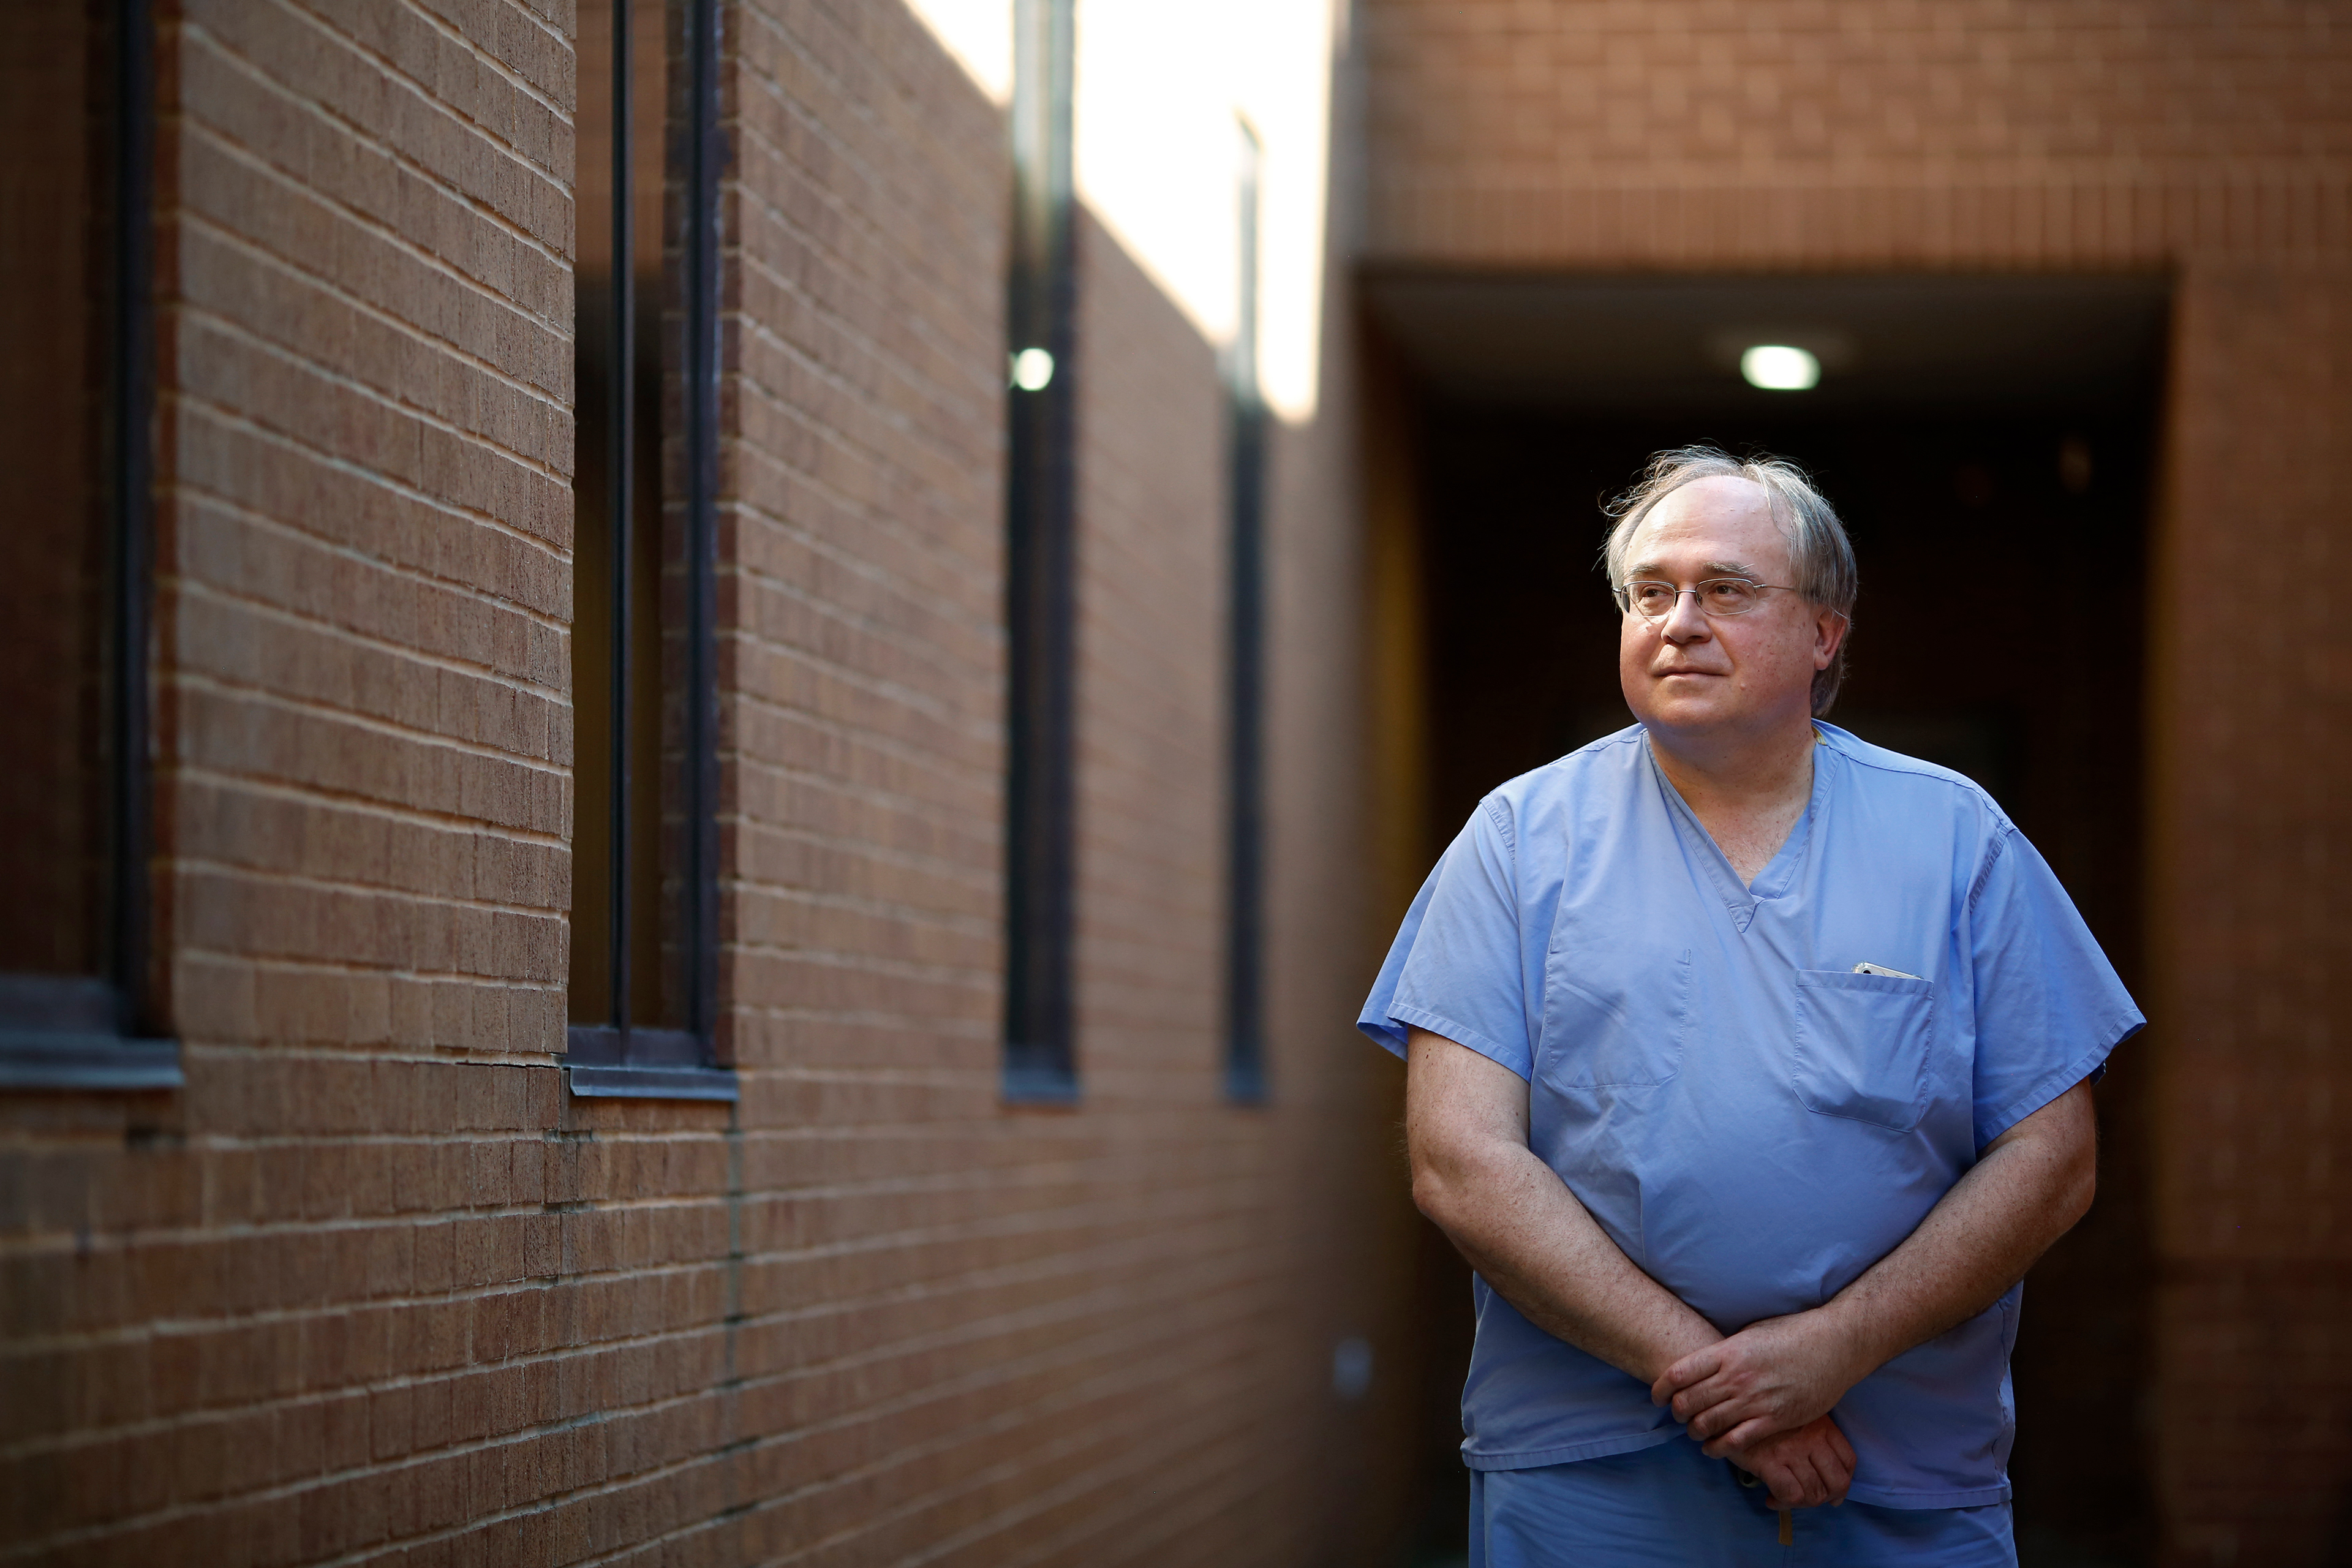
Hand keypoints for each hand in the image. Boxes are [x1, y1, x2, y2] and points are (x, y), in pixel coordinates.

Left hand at [1649, 1310, 1865, 1451]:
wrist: (1833, 1346)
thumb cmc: (1792, 1334)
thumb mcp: (1750, 1333)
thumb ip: (1726, 1351)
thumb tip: (1705, 1364)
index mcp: (1727, 1351)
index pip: (1679, 1373)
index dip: (1661, 1388)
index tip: (1657, 1396)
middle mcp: (1736, 1377)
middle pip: (1689, 1401)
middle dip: (1677, 1412)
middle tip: (1677, 1414)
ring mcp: (1755, 1399)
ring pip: (1709, 1423)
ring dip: (1695, 1431)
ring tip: (1694, 1431)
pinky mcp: (1775, 1419)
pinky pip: (1737, 1441)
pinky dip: (1719, 1448)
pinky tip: (1713, 1449)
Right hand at [1721, 1414, 1856, 1508]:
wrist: (1724, 1401)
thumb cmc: (1757, 1409)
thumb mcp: (1792, 1413)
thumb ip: (1810, 1432)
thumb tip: (1820, 1466)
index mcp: (1821, 1424)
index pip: (1848, 1459)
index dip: (1844, 1482)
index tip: (1833, 1493)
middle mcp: (1811, 1437)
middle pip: (1837, 1481)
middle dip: (1826, 1498)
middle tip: (1809, 1499)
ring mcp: (1791, 1450)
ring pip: (1814, 1492)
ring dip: (1802, 1505)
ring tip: (1786, 1500)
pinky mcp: (1769, 1461)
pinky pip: (1790, 1495)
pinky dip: (1784, 1504)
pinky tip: (1771, 1500)